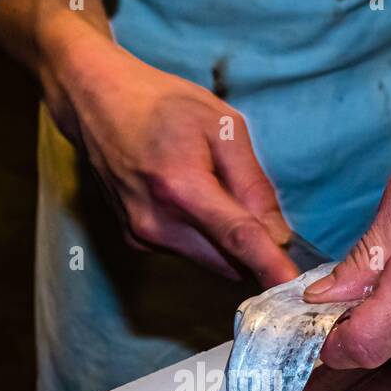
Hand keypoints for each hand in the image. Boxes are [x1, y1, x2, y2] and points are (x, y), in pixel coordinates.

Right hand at [0, 0, 295, 285]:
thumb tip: (276, 233)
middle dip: (253, 253)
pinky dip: (202, 236)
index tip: (292, 288)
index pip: (236, 238)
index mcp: (181, 186)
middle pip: (225, 261)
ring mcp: (142, 235)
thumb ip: (252, 183)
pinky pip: (187, 251)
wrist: (97, 102)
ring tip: (214, 191)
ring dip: (226, 243)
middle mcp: (157, 222)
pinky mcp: (135, 240)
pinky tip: (188, 197)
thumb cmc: (162, 104)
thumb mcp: (222, 126)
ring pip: (208, 260)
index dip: (268, 265)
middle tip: (266, 222)